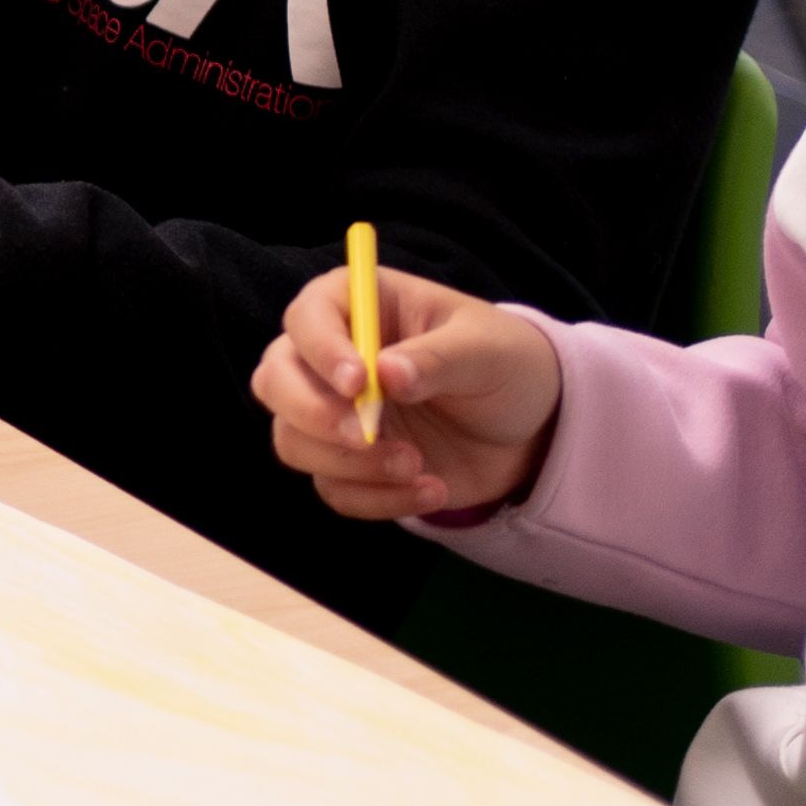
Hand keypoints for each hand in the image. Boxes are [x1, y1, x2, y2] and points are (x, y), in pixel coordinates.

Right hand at [253, 257, 565, 519]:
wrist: (530, 430)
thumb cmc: (505, 363)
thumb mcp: (486, 350)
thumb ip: (438, 358)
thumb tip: (387, 374)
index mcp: (357, 306)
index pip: (308, 317)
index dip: (321, 350)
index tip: (358, 384)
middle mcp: (331, 358)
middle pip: (275, 381)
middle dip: (313, 414)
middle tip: (364, 436)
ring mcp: (334, 414)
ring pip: (292, 440)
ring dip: (347, 463)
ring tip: (416, 465)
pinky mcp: (347, 465)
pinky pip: (332, 488)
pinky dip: (376, 499)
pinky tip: (432, 489)